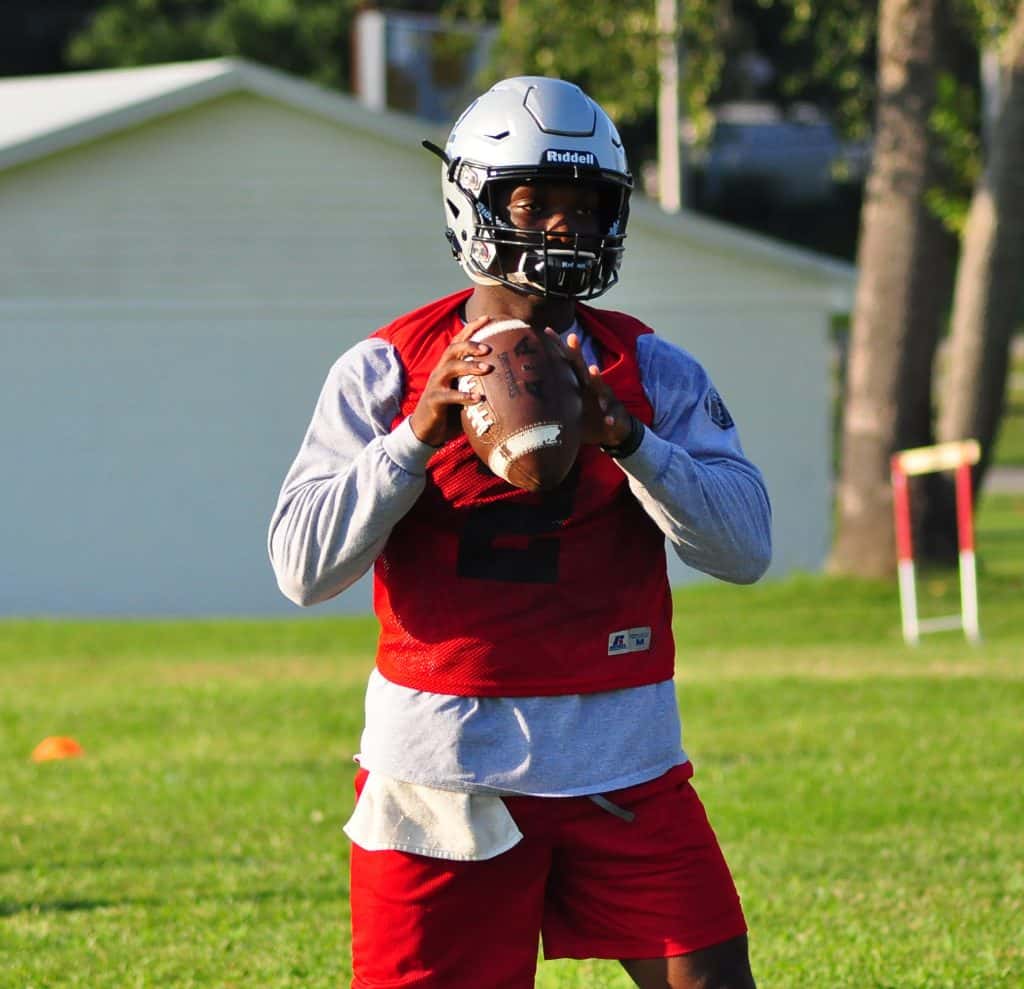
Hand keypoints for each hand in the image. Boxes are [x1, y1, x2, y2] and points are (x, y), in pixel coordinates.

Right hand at [409, 315, 493, 447]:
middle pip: (453, 349)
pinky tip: (478, 399)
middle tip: (489, 348)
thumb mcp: (466, 392)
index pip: (459, 341)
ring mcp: (436, 385)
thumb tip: (511, 379)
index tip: (489, 318)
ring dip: (469, 366)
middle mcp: (441, 370)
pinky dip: (463, 396)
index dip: (471, 328)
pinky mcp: (434, 401)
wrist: (427, 430)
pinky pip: (448, 396)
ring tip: (487, 369)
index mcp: (449, 365)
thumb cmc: (452, 411)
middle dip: (471, 345)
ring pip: (450, 368)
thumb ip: (480, 384)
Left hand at [545, 327, 631, 447]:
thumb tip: (520, 394)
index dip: (558, 347)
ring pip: (601, 388)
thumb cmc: (587, 417)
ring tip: (591, 369)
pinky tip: (608, 419)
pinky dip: (611, 417)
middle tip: (571, 338)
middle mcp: (591, 388)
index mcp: (579, 385)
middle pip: (583, 368)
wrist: (615, 431)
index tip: (546, 331)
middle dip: (577, 354)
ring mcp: (605, 400)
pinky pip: (614, 417)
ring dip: (596, 378)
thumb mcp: (570, 408)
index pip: (567, 363)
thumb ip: (552, 399)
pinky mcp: (615, 417)